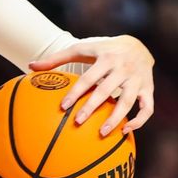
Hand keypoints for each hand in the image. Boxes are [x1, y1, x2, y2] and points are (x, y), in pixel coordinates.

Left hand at [29, 35, 153, 135]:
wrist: (136, 44)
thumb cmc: (101, 49)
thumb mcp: (80, 49)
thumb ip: (56, 59)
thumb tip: (30, 66)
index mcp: (104, 59)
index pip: (88, 78)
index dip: (76, 93)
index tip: (63, 107)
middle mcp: (122, 69)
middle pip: (106, 91)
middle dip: (92, 107)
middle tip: (78, 122)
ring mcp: (137, 80)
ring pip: (127, 102)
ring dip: (116, 118)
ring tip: (102, 133)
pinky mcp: (148, 89)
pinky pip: (147, 108)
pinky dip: (140, 121)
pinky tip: (126, 131)